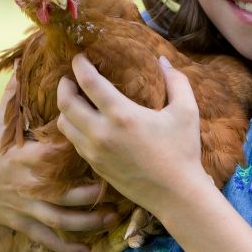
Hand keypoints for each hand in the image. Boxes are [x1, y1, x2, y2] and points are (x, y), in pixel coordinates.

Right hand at [0, 70, 117, 251]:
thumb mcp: (0, 117)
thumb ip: (18, 91)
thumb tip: (28, 56)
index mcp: (26, 154)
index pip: (60, 152)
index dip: (84, 149)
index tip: (109, 142)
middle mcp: (28, 183)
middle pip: (68, 190)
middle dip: (95, 191)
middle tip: (122, 184)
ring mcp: (25, 206)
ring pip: (63, 220)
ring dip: (89, 222)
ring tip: (113, 217)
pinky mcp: (22, 223)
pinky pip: (48, 239)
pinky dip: (68, 248)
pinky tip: (88, 251)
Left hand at [56, 54, 212, 216]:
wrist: (177, 195)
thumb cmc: (183, 151)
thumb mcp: (186, 111)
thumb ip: (176, 81)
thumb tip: (162, 60)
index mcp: (122, 115)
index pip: (89, 82)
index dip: (80, 65)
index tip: (79, 56)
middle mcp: (102, 133)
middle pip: (66, 102)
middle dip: (64, 85)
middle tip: (70, 76)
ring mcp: (95, 152)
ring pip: (64, 124)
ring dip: (65, 108)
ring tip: (75, 99)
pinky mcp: (95, 166)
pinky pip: (74, 141)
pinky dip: (73, 127)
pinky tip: (83, 122)